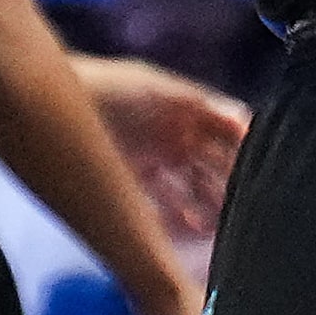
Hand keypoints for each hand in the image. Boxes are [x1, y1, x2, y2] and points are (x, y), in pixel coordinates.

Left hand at [73, 54, 250, 237]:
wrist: (57, 98)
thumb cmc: (110, 87)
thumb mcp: (158, 88)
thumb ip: (201, 103)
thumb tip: (244, 119)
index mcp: (188, 112)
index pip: (228, 139)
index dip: (244, 157)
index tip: (258, 178)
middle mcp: (176, 137)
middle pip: (212, 168)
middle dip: (228, 189)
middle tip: (243, 211)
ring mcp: (156, 158)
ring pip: (191, 189)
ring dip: (205, 207)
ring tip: (218, 226)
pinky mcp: (134, 178)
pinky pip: (164, 202)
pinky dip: (178, 215)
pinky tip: (190, 228)